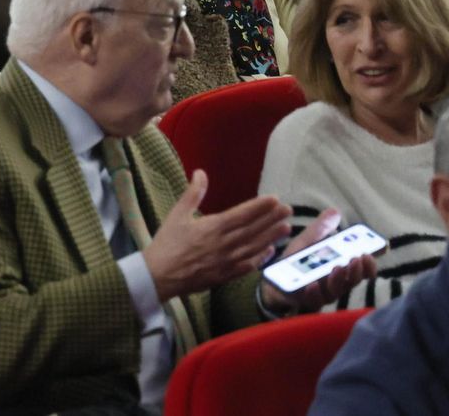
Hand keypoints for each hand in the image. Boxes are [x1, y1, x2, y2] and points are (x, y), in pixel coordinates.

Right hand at [143, 170, 292, 301]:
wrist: (159, 276)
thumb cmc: (167, 243)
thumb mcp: (177, 214)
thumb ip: (193, 194)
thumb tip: (200, 172)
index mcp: (212, 227)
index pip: (242, 215)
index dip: (260, 207)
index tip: (275, 199)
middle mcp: (224, 244)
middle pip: (253, 230)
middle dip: (272, 219)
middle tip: (288, 210)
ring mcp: (227, 261)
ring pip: (255, 247)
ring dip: (271, 237)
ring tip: (287, 228)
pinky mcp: (225, 275)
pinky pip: (248, 266)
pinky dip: (260, 258)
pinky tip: (269, 251)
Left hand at [258, 209, 378, 315]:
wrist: (274, 278)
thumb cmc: (297, 259)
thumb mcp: (308, 240)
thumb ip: (321, 228)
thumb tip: (334, 211)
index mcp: (341, 269)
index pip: (362, 270)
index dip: (369, 265)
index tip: (372, 254)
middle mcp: (336, 284)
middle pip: (353, 281)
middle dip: (356, 270)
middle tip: (356, 258)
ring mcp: (322, 294)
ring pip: (336, 291)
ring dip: (338, 279)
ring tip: (337, 267)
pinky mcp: (306, 301)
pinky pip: (314, 300)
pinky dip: (314, 292)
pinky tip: (312, 284)